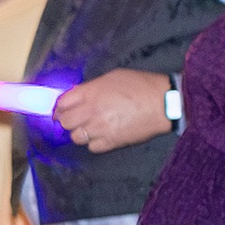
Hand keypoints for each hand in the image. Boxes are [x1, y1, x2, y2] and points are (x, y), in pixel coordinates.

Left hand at [52, 67, 170, 152]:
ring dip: (79, 132)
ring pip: (75, 137)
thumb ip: (90, 87)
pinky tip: (101, 136)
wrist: (166, 103)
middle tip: (73, 119)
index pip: (61, 103)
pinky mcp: (112, 141)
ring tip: (89, 128)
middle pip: (64, 121)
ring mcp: (101, 128)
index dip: (59, 107)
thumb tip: (76, 94)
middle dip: (66, 120)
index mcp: (90, 93)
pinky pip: (92, 147)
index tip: (60, 109)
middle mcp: (92, 111)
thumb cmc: (141, 86)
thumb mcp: (112, 77)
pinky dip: (93, 143)